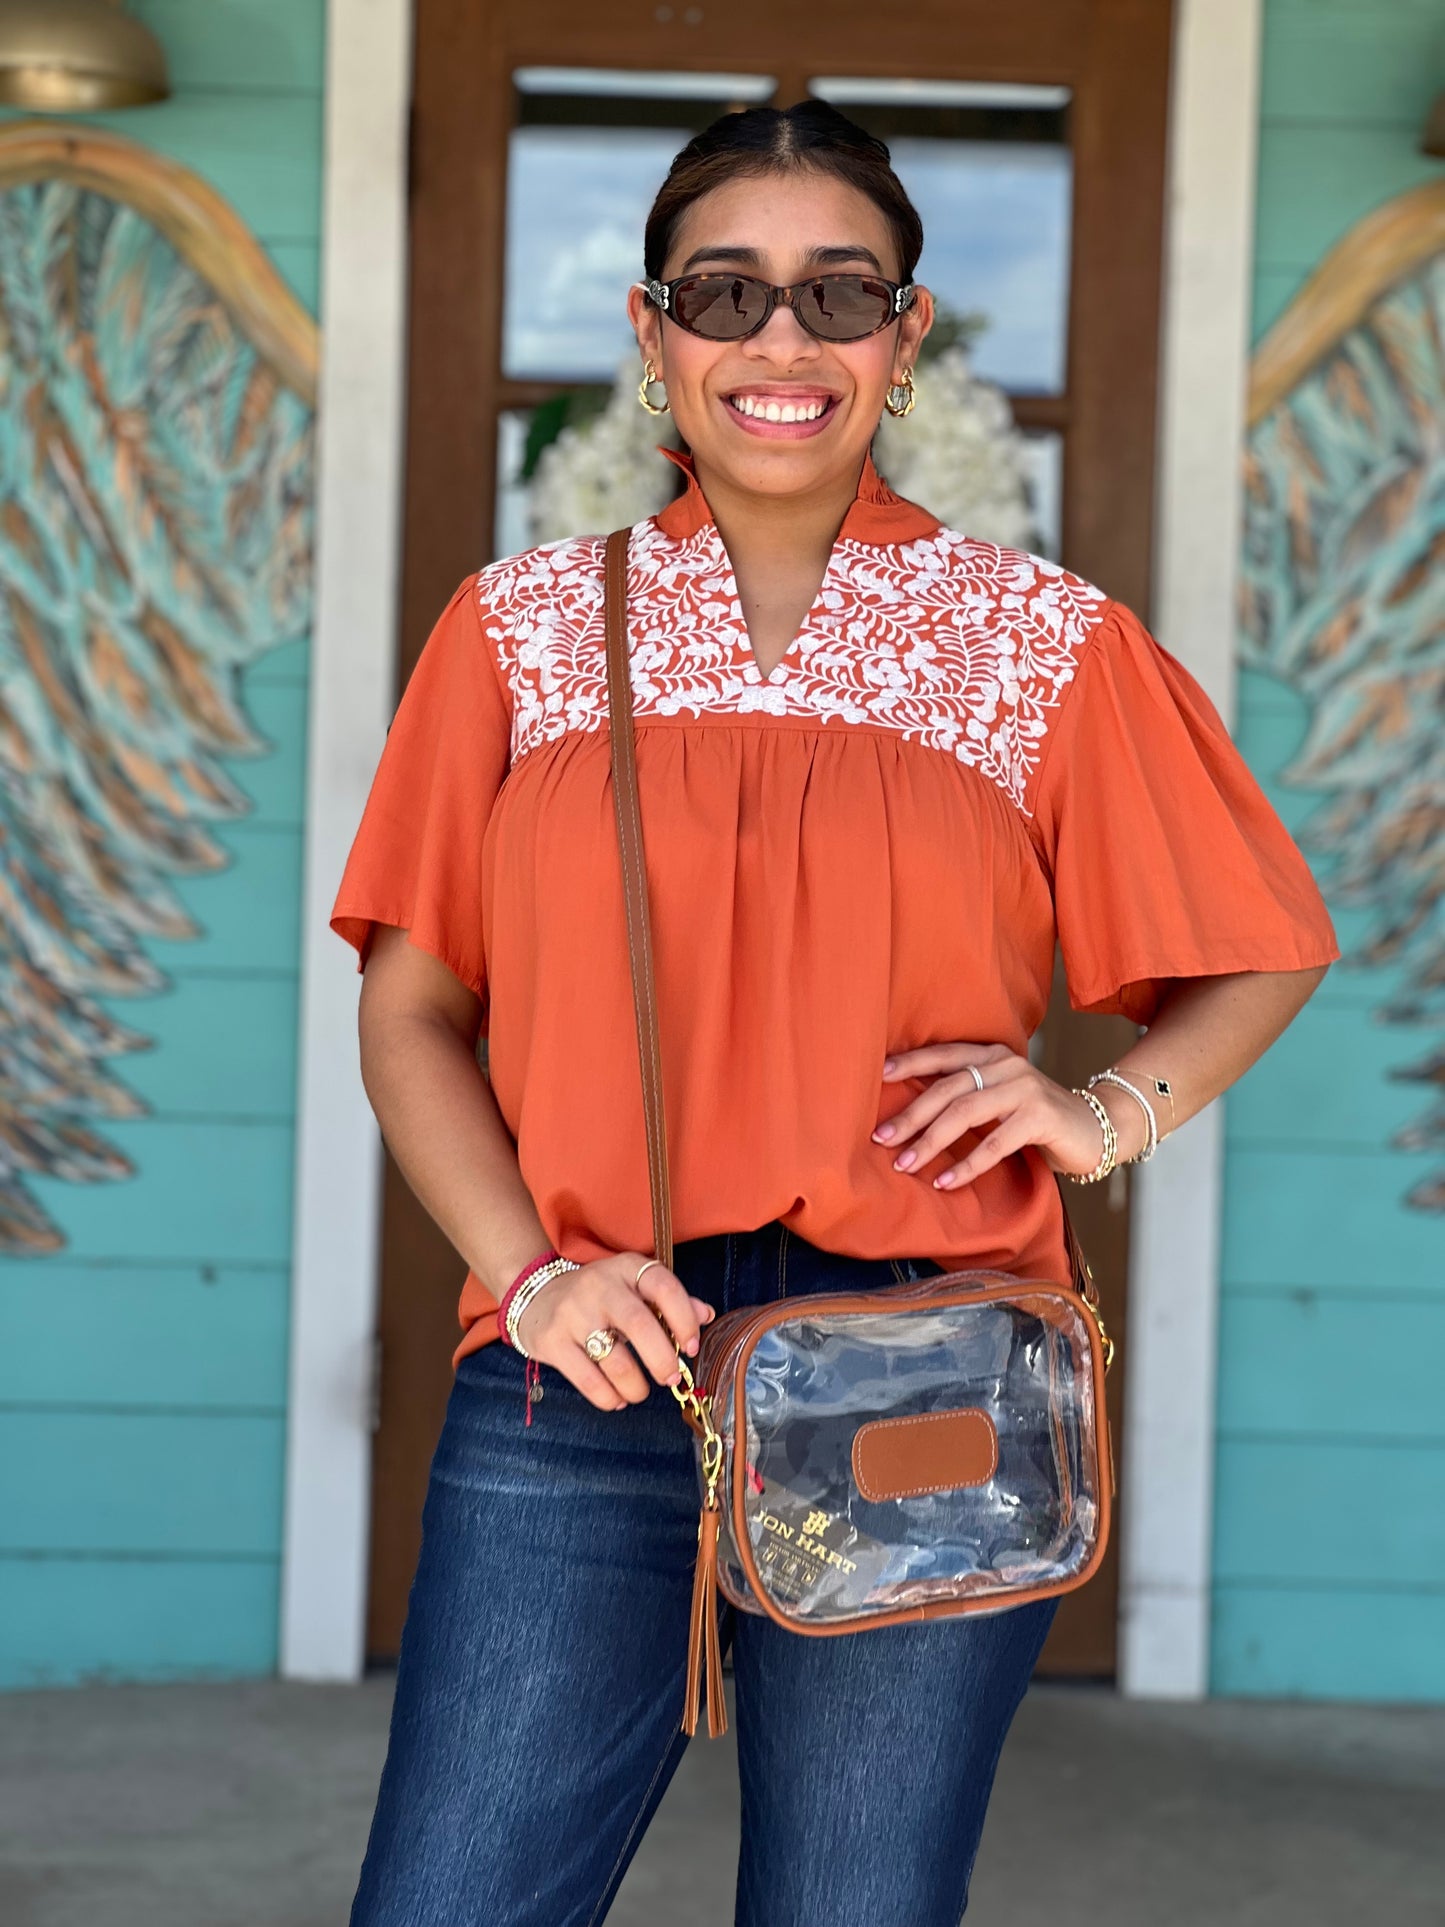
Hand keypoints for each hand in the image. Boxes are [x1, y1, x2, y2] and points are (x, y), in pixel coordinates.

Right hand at [515, 1252, 716, 1412]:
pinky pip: (588, 1379)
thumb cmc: (598, 1295)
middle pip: (639, 1325)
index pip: (664, 1286)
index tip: (692, 1348)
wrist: (535, 1295)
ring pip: (615, 1359)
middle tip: (671, 1379)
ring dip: (636, 1386)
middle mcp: (600, 1286)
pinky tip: (615, 1398)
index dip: (685, 1319)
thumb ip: (669, 1300)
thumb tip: (707, 1314)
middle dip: (663, 1359)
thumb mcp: (632, 1287)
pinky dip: (608, 1397)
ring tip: (639, 1393)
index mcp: (626, 1268)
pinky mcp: (553, 1342)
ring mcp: (573, 1313)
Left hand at [873, 1042, 1135, 1187]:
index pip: (943, 1055)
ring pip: (965, 1113)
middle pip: (947, 1088)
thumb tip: (910, 1114)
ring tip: (905, 1164)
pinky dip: (967, 1165)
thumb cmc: (1036, 1119)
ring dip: (931, 1141)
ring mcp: (1024, 1089)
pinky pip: (994, 1143)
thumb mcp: (999, 1098)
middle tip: (881, 1138)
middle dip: (911, 1115)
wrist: (1095, 1128)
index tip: (877, 1078)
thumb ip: (967, 1095)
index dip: (910, 1064)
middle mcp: (1006, 1066)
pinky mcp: (1040, 1117)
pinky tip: (946, 1182)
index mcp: (992, 1055)